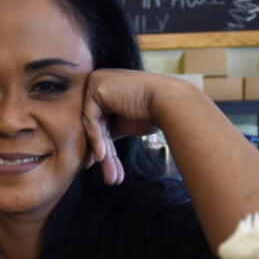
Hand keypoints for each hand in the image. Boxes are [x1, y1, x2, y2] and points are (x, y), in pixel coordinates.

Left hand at [80, 69, 164, 184]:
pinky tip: (103, 155)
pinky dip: (96, 139)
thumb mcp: (124, 124)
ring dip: (100, 151)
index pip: (98, 122)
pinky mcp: (95, 86)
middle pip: (94, 124)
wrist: (168, 103)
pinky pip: (90, 118)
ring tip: (110, 173)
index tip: (105, 167)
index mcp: (106, 90)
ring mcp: (95, 82)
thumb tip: (97, 152)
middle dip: (101, 152)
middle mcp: (99, 83)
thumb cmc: (153, 113)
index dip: (101, 147)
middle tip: (108, 176)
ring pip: (91, 125)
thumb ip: (107, 130)